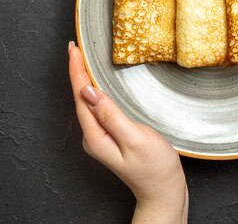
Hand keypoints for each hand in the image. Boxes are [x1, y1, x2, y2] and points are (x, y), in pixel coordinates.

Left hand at [68, 41, 187, 223]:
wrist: (164, 191)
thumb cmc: (155, 168)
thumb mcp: (135, 138)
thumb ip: (111, 115)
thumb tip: (89, 93)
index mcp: (95, 136)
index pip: (80, 96)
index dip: (76, 70)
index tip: (74, 50)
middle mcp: (93, 136)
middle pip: (80, 97)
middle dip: (76, 70)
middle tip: (75, 47)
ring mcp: (100, 137)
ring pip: (87, 102)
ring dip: (83, 79)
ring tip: (80, 58)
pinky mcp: (109, 135)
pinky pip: (97, 107)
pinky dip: (94, 90)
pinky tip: (96, 82)